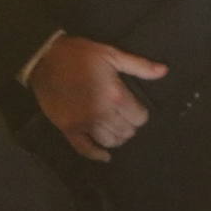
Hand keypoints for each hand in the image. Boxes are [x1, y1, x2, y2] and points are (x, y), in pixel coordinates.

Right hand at [29, 35, 166, 161]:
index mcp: (115, 95)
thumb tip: (164, 71)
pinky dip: (97, 155)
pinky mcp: (69, 129)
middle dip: (130, 125)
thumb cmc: (81, 54)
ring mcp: (84, 123)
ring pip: (109, 142)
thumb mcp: (112, 54)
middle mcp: (101, 113)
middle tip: (125, 116)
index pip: (139, 117)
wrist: (46, 58)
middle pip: (126, 132)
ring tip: (115, 128)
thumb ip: (139, 66)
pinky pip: (85, 149)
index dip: (140, 113)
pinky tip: (104, 155)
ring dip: (116, 137)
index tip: (135, 107)